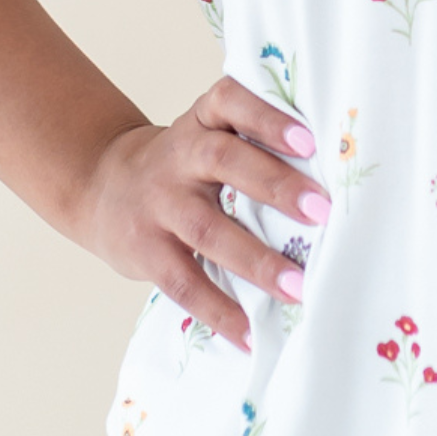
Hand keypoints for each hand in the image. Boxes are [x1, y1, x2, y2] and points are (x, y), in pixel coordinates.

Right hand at [82, 77, 329, 352]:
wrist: (100, 187)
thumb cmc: (184, 166)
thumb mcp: (208, 135)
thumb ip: (255, 144)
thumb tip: (336, 178)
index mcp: (203, 120)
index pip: (230, 102)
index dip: (267, 119)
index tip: (308, 140)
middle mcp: (180, 156)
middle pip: (226, 161)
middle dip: (276, 185)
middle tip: (322, 211)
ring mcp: (159, 204)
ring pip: (209, 229)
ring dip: (256, 261)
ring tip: (298, 287)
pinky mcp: (145, 250)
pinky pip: (183, 282)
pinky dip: (217, 310)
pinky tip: (247, 333)